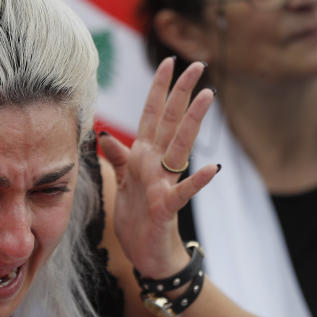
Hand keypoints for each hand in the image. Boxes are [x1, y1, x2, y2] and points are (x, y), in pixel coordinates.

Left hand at [99, 58, 220, 277]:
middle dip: (181, 93)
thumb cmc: (138, 219)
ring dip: (192, 123)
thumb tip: (104, 134)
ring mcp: (164, 185)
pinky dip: (197, 181)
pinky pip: (183, 192)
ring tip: (207, 97)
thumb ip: (118, 158)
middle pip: (170, 123)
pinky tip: (213, 168)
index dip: (158, 89)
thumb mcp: (123, 183)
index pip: (152, 116)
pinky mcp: (166, 208)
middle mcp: (157, 166)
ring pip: (179, 148)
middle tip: (198, 65)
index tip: (168, 61)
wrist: (147, 255)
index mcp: (144, 158)